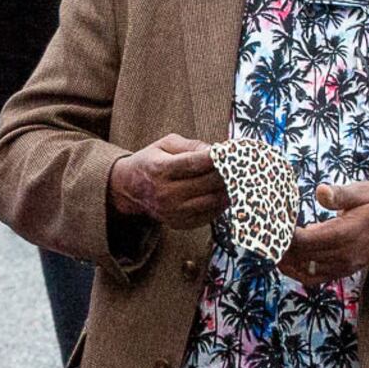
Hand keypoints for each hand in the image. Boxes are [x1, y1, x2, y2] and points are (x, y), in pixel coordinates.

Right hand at [108, 134, 228, 228]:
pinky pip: (209, 215)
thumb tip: (215, 150)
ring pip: (211, 200)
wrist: (130, 190)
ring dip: (228, 189)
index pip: (193, 163)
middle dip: (226, 172)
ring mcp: (173, 211)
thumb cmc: (151, 162)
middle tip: (238, 164)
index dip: (214, 158)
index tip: (229, 152)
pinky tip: (225, 193)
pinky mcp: (180, 223)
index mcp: (160, 169)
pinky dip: (221, 204)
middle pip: (206, 183)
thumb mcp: (164, 145)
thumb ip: (190, 145)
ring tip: (237, 179)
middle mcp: (166, 193)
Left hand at [279, 181, 368, 284]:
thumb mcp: (363, 191)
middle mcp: (345, 254)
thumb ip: (340, 194)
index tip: (273, 223)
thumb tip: (320, 191)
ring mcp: (345, 265)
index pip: (307, 240)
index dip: (286, 234)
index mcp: (348, 233)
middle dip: (281, 247)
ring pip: (306, 271)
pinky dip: (299, 272)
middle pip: (303, 257)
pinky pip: (317, 278)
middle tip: (264, 235)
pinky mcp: (345, 269)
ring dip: (287, 262)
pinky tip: (288, 260)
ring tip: (271, 248)